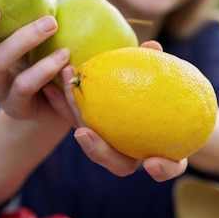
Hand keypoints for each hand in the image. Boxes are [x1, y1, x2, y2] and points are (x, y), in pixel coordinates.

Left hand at [50, 39, 187, 181]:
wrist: (137, 82)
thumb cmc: (159, 80)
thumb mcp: (160, 73)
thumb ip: (156, 64)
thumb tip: (153, 46)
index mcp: (163, 146)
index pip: (168, 168)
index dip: (163, 170)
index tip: (150, 164)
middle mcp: (134, 151)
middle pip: (119, 164)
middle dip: (99, 152)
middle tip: (83, 133)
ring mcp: (109, 143)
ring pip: (91, 142)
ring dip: (75, 117)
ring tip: (65, 92)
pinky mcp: (90, 128)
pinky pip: (74, 119)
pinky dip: (62, 104)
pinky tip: (50, 87)